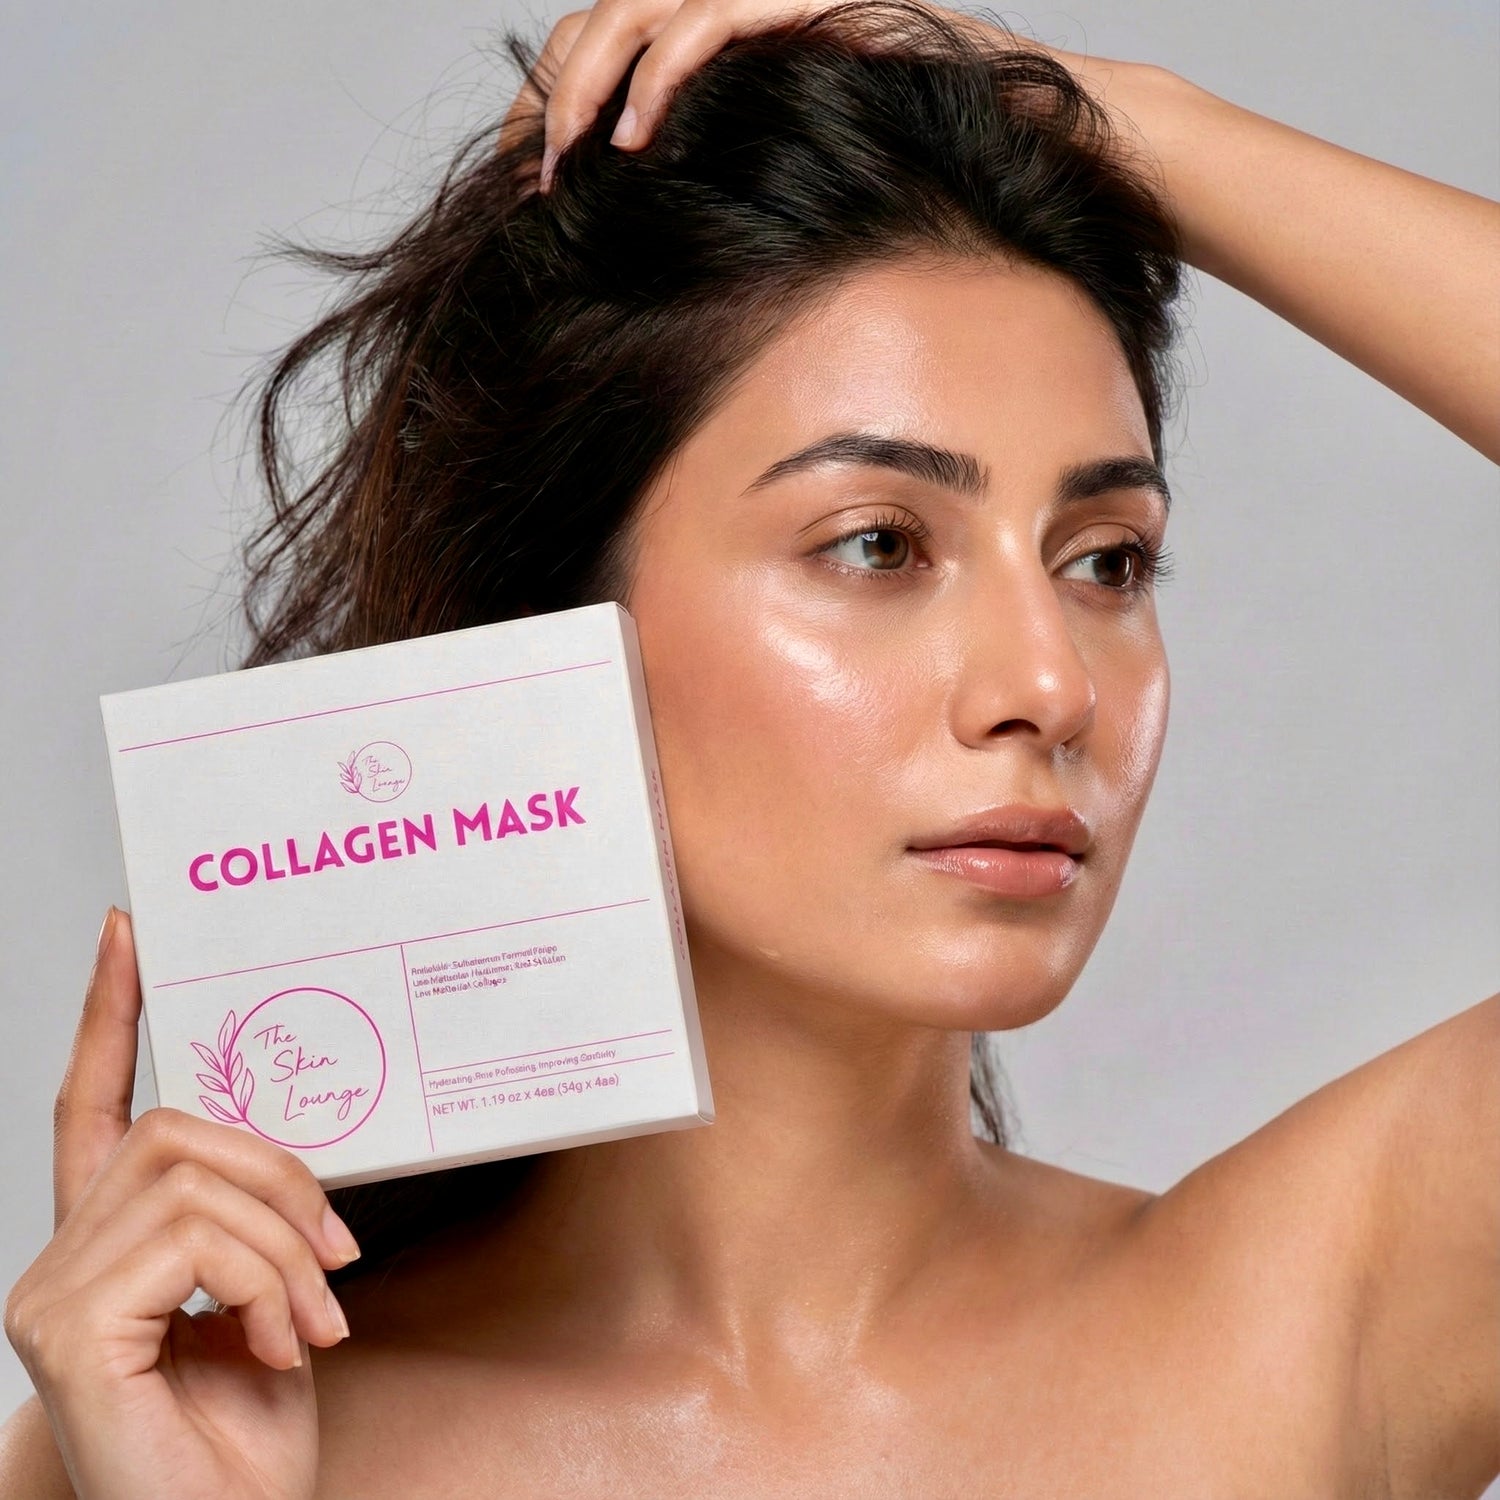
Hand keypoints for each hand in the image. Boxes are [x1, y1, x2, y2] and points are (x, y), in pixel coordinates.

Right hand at [3, 907, 360, 1499]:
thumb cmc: (246, 1430)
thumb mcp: (270, 1293)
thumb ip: (253, 1213)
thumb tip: (290, 1147)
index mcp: (112, 1237)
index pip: (94, 1101)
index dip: (111, 1011)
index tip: (130, 932)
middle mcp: (64, 1253)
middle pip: (178, 1128)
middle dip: (282, 1178)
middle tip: (337, 1259)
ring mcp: (52, 1290)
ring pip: (198, 1180)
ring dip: (286, 1246)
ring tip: (313, 1322)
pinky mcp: (65, 1327)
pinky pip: (195, 1241)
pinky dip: (265, 1284)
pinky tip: (277, 1348)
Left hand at [503, 0, 1075, 192]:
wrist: (1051, 145)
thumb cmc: (938, 194)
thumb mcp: (807, 209)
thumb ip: (734, 207)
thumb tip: (657, 272)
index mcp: (735, 50)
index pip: (610, 48)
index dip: (550, 101)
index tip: (522, 181)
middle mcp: (753, 7)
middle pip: (607, 16)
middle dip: (550, 96)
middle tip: (532, 182)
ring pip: (647, 2)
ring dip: (592, 84)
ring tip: (568, 168)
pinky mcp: (827, 1)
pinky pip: (721, 12)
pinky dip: (667, 69)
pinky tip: (639, 138)